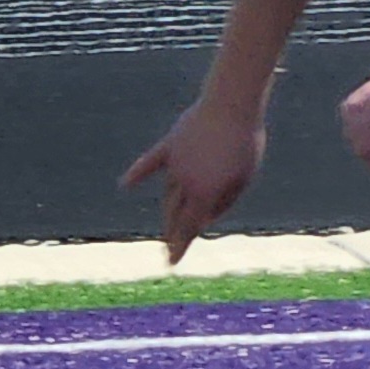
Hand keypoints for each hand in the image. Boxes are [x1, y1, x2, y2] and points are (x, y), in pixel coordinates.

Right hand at [122, 100, 263, 264]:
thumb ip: (224, 202)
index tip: (171, 263)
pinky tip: (125, 185)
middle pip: (175, 214)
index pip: (189, 227)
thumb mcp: (243, 179)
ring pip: (168, 193)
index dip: (180, 246)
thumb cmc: (244, 144)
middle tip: (169, 251)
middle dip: (172, 234)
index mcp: (205, 193)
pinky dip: (137, 174)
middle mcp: (184, 182)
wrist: (231, 105)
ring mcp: (174, 163)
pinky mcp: (169, 145)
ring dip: (168, 211)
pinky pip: (150, 163)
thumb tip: (205, 217)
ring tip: (169, 226)